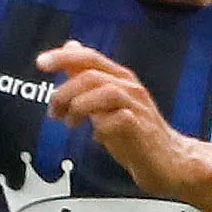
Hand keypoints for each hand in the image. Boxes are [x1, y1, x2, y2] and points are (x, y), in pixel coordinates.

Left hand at [36, 42, 192, 194]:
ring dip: (79, 107)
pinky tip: (97, 137)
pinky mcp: (142, 129)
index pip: (89, 58)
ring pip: (104, 92)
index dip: (63, 58)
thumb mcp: (106, 103)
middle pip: (91, 75)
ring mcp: (138, 107)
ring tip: (71, 123)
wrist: (169, 162)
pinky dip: (102, 127)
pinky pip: (118, 120)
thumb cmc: (136, 134)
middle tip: (55, 112)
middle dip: (64, 93)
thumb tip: (70, 49)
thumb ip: (87, 78)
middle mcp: (130, 88)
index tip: (41, 64)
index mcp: (120, 79)